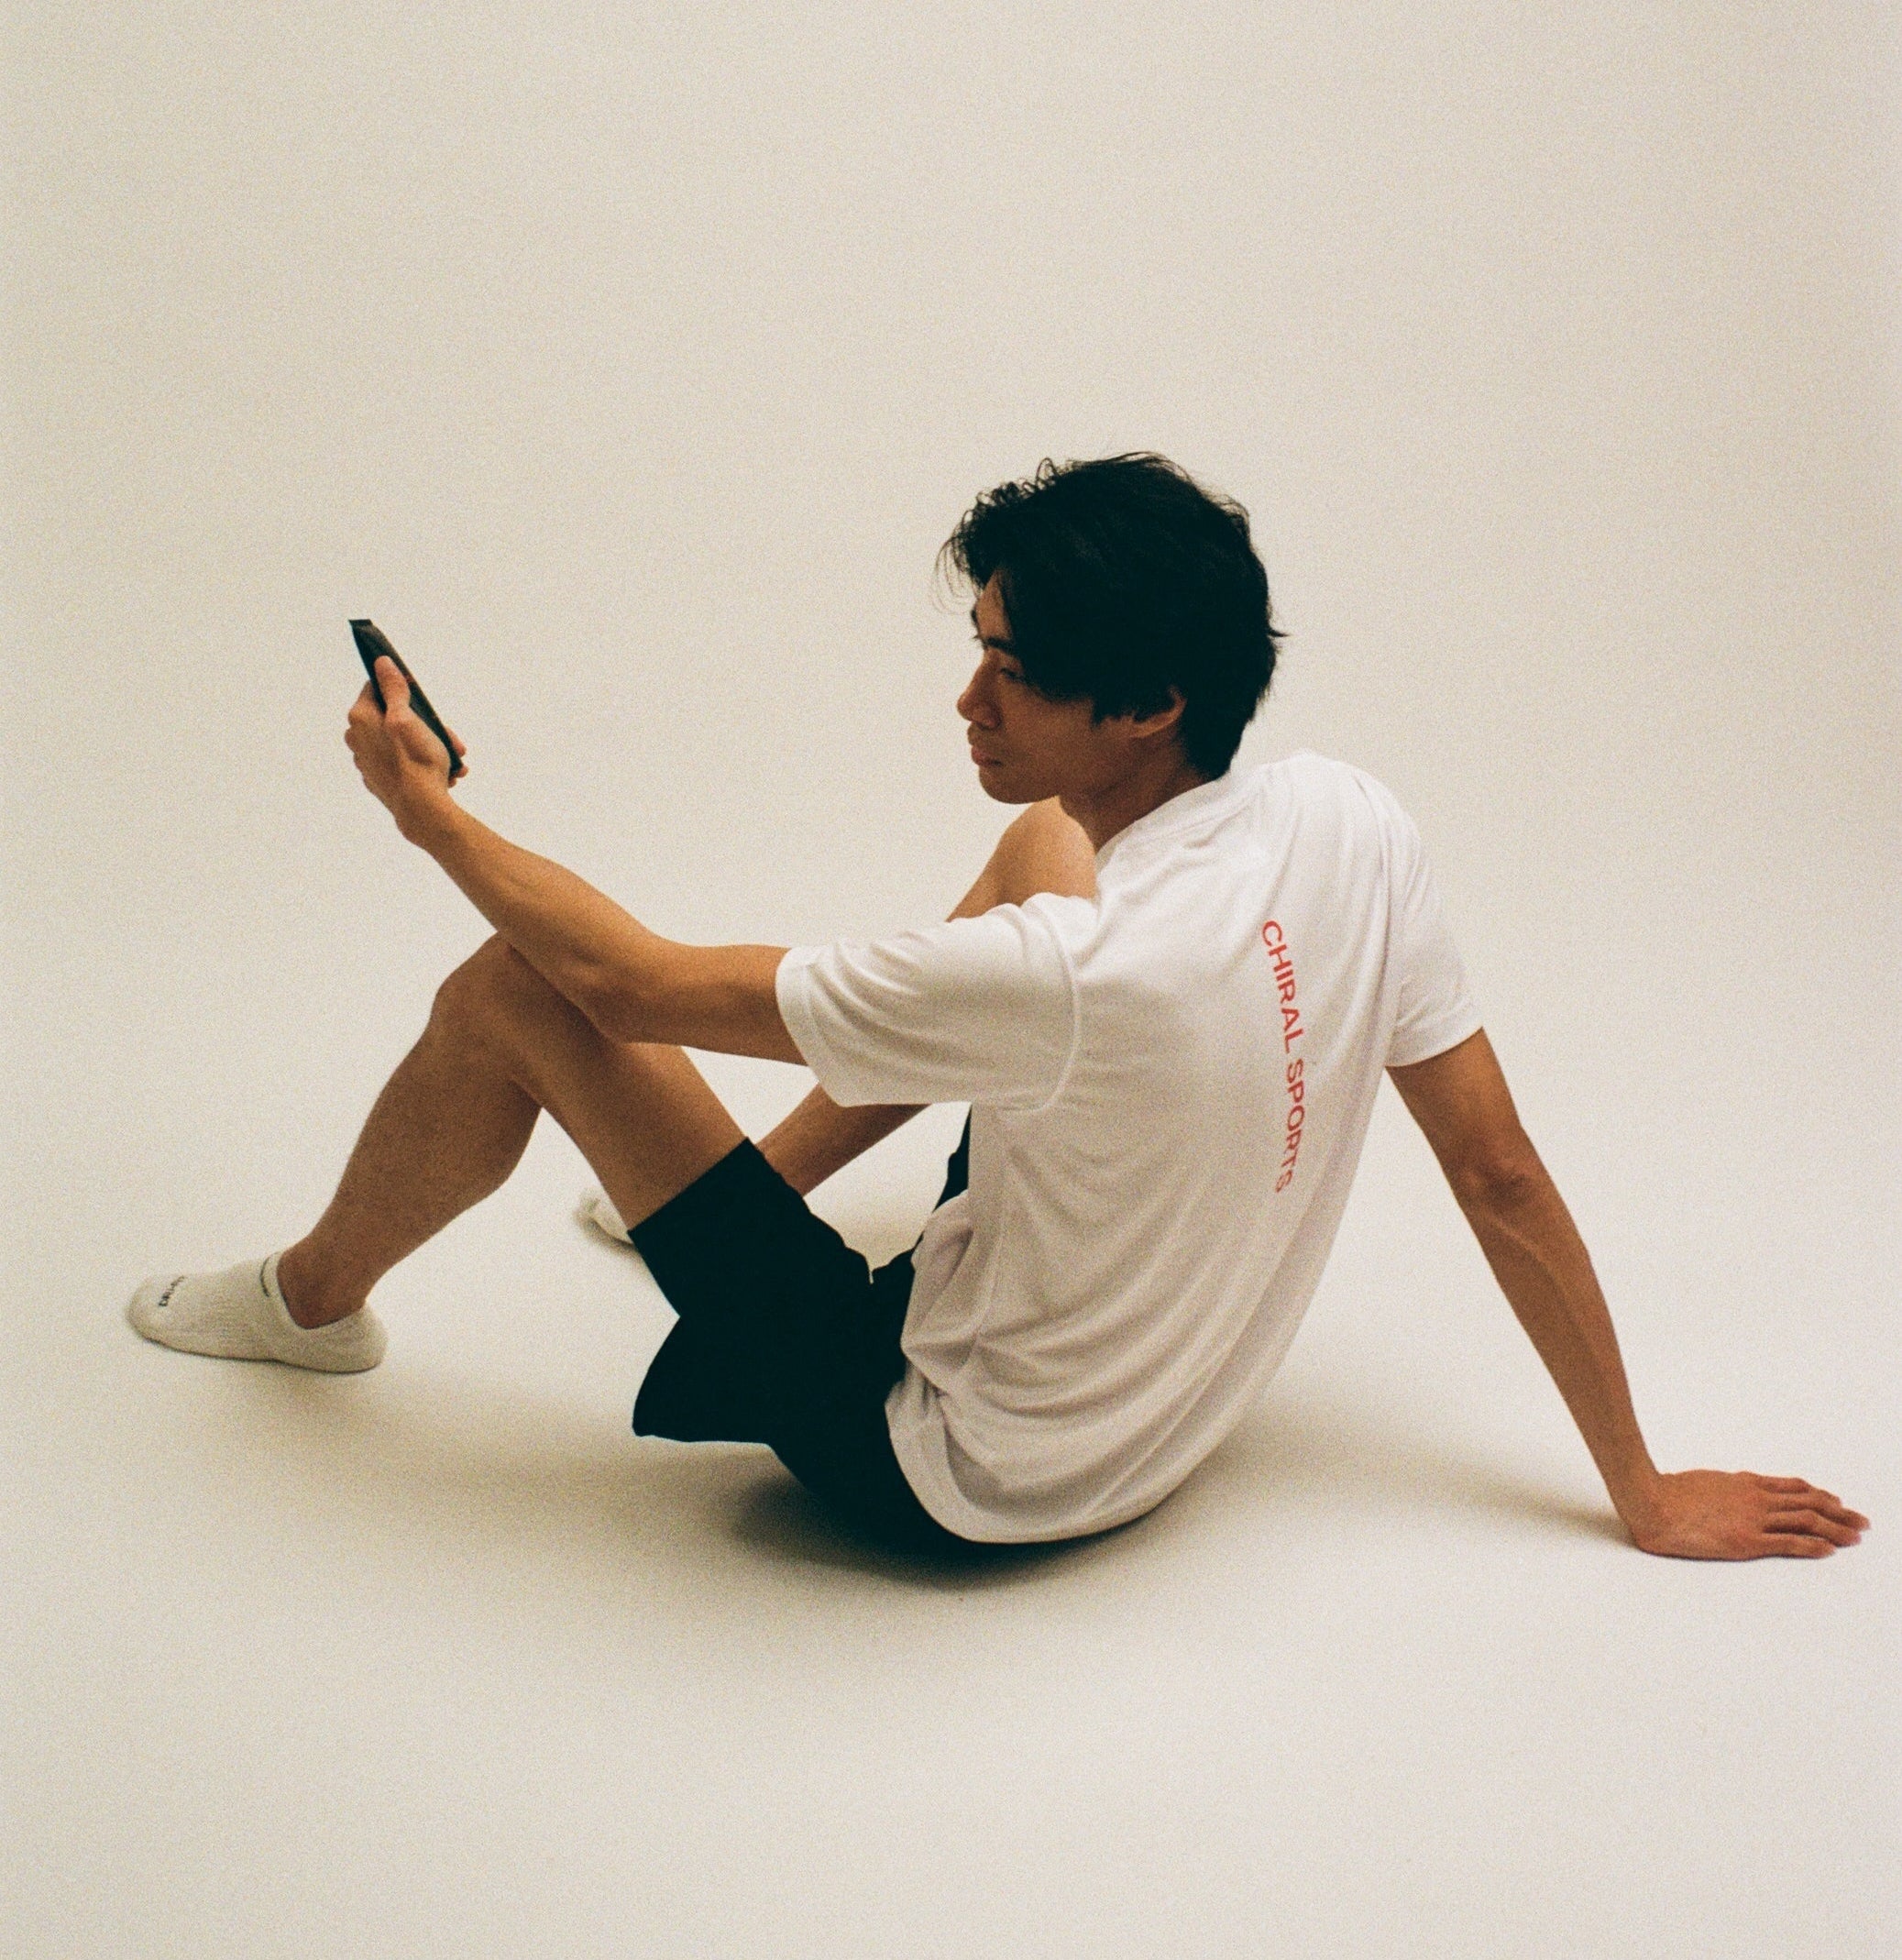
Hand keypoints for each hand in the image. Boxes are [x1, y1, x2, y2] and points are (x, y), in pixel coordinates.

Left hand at [345, 656, 467, 839]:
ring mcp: (368, 761)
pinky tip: (443, 772)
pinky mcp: (379, 780)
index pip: (376, 688)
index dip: (401, 689)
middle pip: (393, 717)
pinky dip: (422, 763)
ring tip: (453, 758)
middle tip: (449, 737)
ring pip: (402, 742)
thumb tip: (381, 663)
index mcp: (361, 719)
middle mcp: (357, 739)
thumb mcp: (409, 717)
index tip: (422, 700)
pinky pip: (403, 763)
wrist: (422, 810)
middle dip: (425, 724)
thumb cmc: (417, 761)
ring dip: (430, 745)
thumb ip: (394, 689)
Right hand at [1621, 1470, 1867, 1559]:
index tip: (1835, 1500)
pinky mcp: (1746, 1541)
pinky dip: (1812, 1545)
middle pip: (1808, 1503)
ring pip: (1805, 1520)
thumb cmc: (1667, 1492)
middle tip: (1861, 1520)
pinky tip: (1829, 1549)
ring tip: (1856, 1535)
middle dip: (1838, 1512)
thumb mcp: (1701, 1481)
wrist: (1651, 1500)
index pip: (1792, 1487)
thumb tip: (1726, 1488)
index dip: (1818, 1494)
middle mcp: (1755, 1498)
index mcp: (1743, 1483)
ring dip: (1835, 1528)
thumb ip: (1721, 1487)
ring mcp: (1752, 1519)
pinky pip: (1788, 1542)